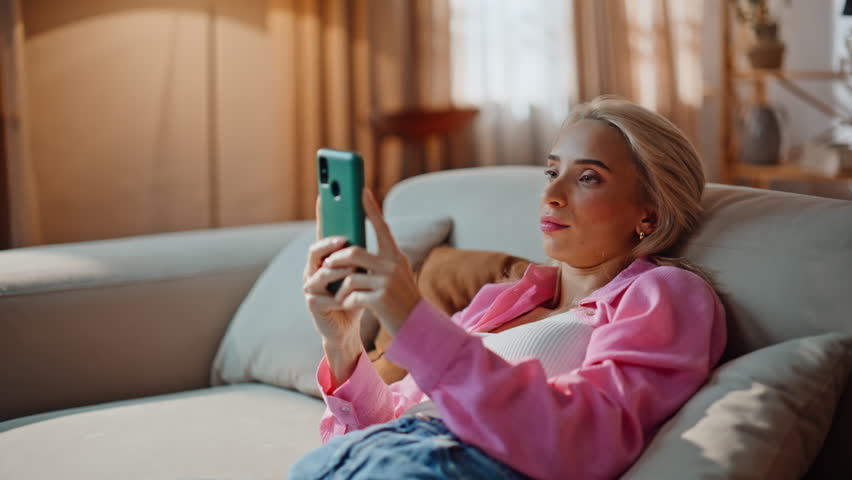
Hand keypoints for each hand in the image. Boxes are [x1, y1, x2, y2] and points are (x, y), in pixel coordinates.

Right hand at [302, 196, 363, 348]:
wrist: (349, 328)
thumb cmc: (357, 296)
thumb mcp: (363, 271)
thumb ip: (363, 251)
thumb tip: (373, 224)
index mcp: (326, 258)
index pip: (323, 232)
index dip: (322, 214)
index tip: (324, 195)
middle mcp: (314, 269)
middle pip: (315, 249)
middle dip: (329, 243)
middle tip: (344, 239)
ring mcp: (310, 286)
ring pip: (320, 272)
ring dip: (337, 270)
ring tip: (353, 268)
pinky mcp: (312, 303)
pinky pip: (321, 295)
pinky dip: (336, 294)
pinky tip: (346, 296)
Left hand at [321, 188, 420, 334]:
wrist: (416, 324)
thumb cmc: (400, 297)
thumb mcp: (394, 273)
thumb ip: (378, 259)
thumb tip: (352, 247)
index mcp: (395, 255)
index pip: (382, 227)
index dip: (371, 208)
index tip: (361, 190)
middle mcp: (393, 265)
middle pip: (354, 252)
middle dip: (336, 259)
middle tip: (326, 264)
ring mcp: (387, 282)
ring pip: (350, 276)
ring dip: (340, 286)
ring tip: (339, 294)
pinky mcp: (380, 300)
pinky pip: (352, 295)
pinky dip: (346, 301)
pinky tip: (348, 305)